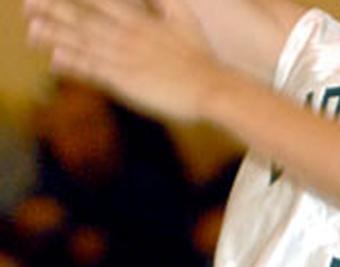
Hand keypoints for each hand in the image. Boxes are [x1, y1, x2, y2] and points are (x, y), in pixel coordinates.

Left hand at [25, 0, 228, 121]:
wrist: (213, 88)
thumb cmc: (201, 55)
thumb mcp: (184, 17)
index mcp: (141, 20)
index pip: (102, 0)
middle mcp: (128, 36)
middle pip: (84, 19)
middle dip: (55, 10)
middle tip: (29, 5)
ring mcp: (124, 59)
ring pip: (84, 44)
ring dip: (56, 35)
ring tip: (32, 28)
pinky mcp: (126, 82)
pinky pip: (95, 71)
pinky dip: (74, 64)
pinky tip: (56, 59)